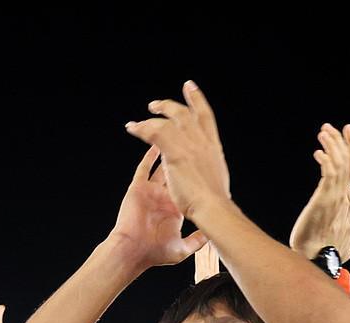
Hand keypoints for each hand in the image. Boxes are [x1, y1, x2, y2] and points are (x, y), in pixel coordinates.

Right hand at [105, 147, 208, 271]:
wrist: (132, 252)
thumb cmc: (153, 253)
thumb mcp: (182, 249)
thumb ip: (197, 242)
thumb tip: (212, 237)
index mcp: (174, 209)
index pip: (188, 190)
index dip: (196, 179)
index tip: (207, 169)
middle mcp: (163, 198)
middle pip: (176, 175)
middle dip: (184, 162)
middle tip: (194, 146)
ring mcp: (151, 193)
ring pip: (161, 168)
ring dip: (168, 154)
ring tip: (176, 139)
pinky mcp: (138, 189)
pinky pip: (144, 168)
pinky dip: (150, 156)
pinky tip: (156, 143)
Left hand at [125, 82, 231, 222]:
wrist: (213, 207)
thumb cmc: (215, 202)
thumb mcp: (217, 180)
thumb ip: (209, 170)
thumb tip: (207, 172)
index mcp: (212, 146)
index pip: (205, 116)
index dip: (197, 100)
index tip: (190, 87)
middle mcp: (202, 140)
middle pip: (185, 113)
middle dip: (170, 105)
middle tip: (156, 104)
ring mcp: (190, 144)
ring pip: (170, 119)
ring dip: (154, 114)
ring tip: (142, 116)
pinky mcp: (176, 152)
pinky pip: (155, 133)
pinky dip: (142, 128)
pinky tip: (133, 128)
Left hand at [287, 122, 349, 260]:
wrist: (316, 262)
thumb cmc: (325, 255)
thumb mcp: (344, 245)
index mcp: (349, 203)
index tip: (345, 137)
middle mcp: (345, 197)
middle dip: (348, 141)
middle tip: (340, 126)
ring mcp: (336, 198)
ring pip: (341, 163)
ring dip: (334, 144)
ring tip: (324, 131)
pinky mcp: (324, 200)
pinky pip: (330, 173)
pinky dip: (327, 159)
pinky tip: (318, 152)